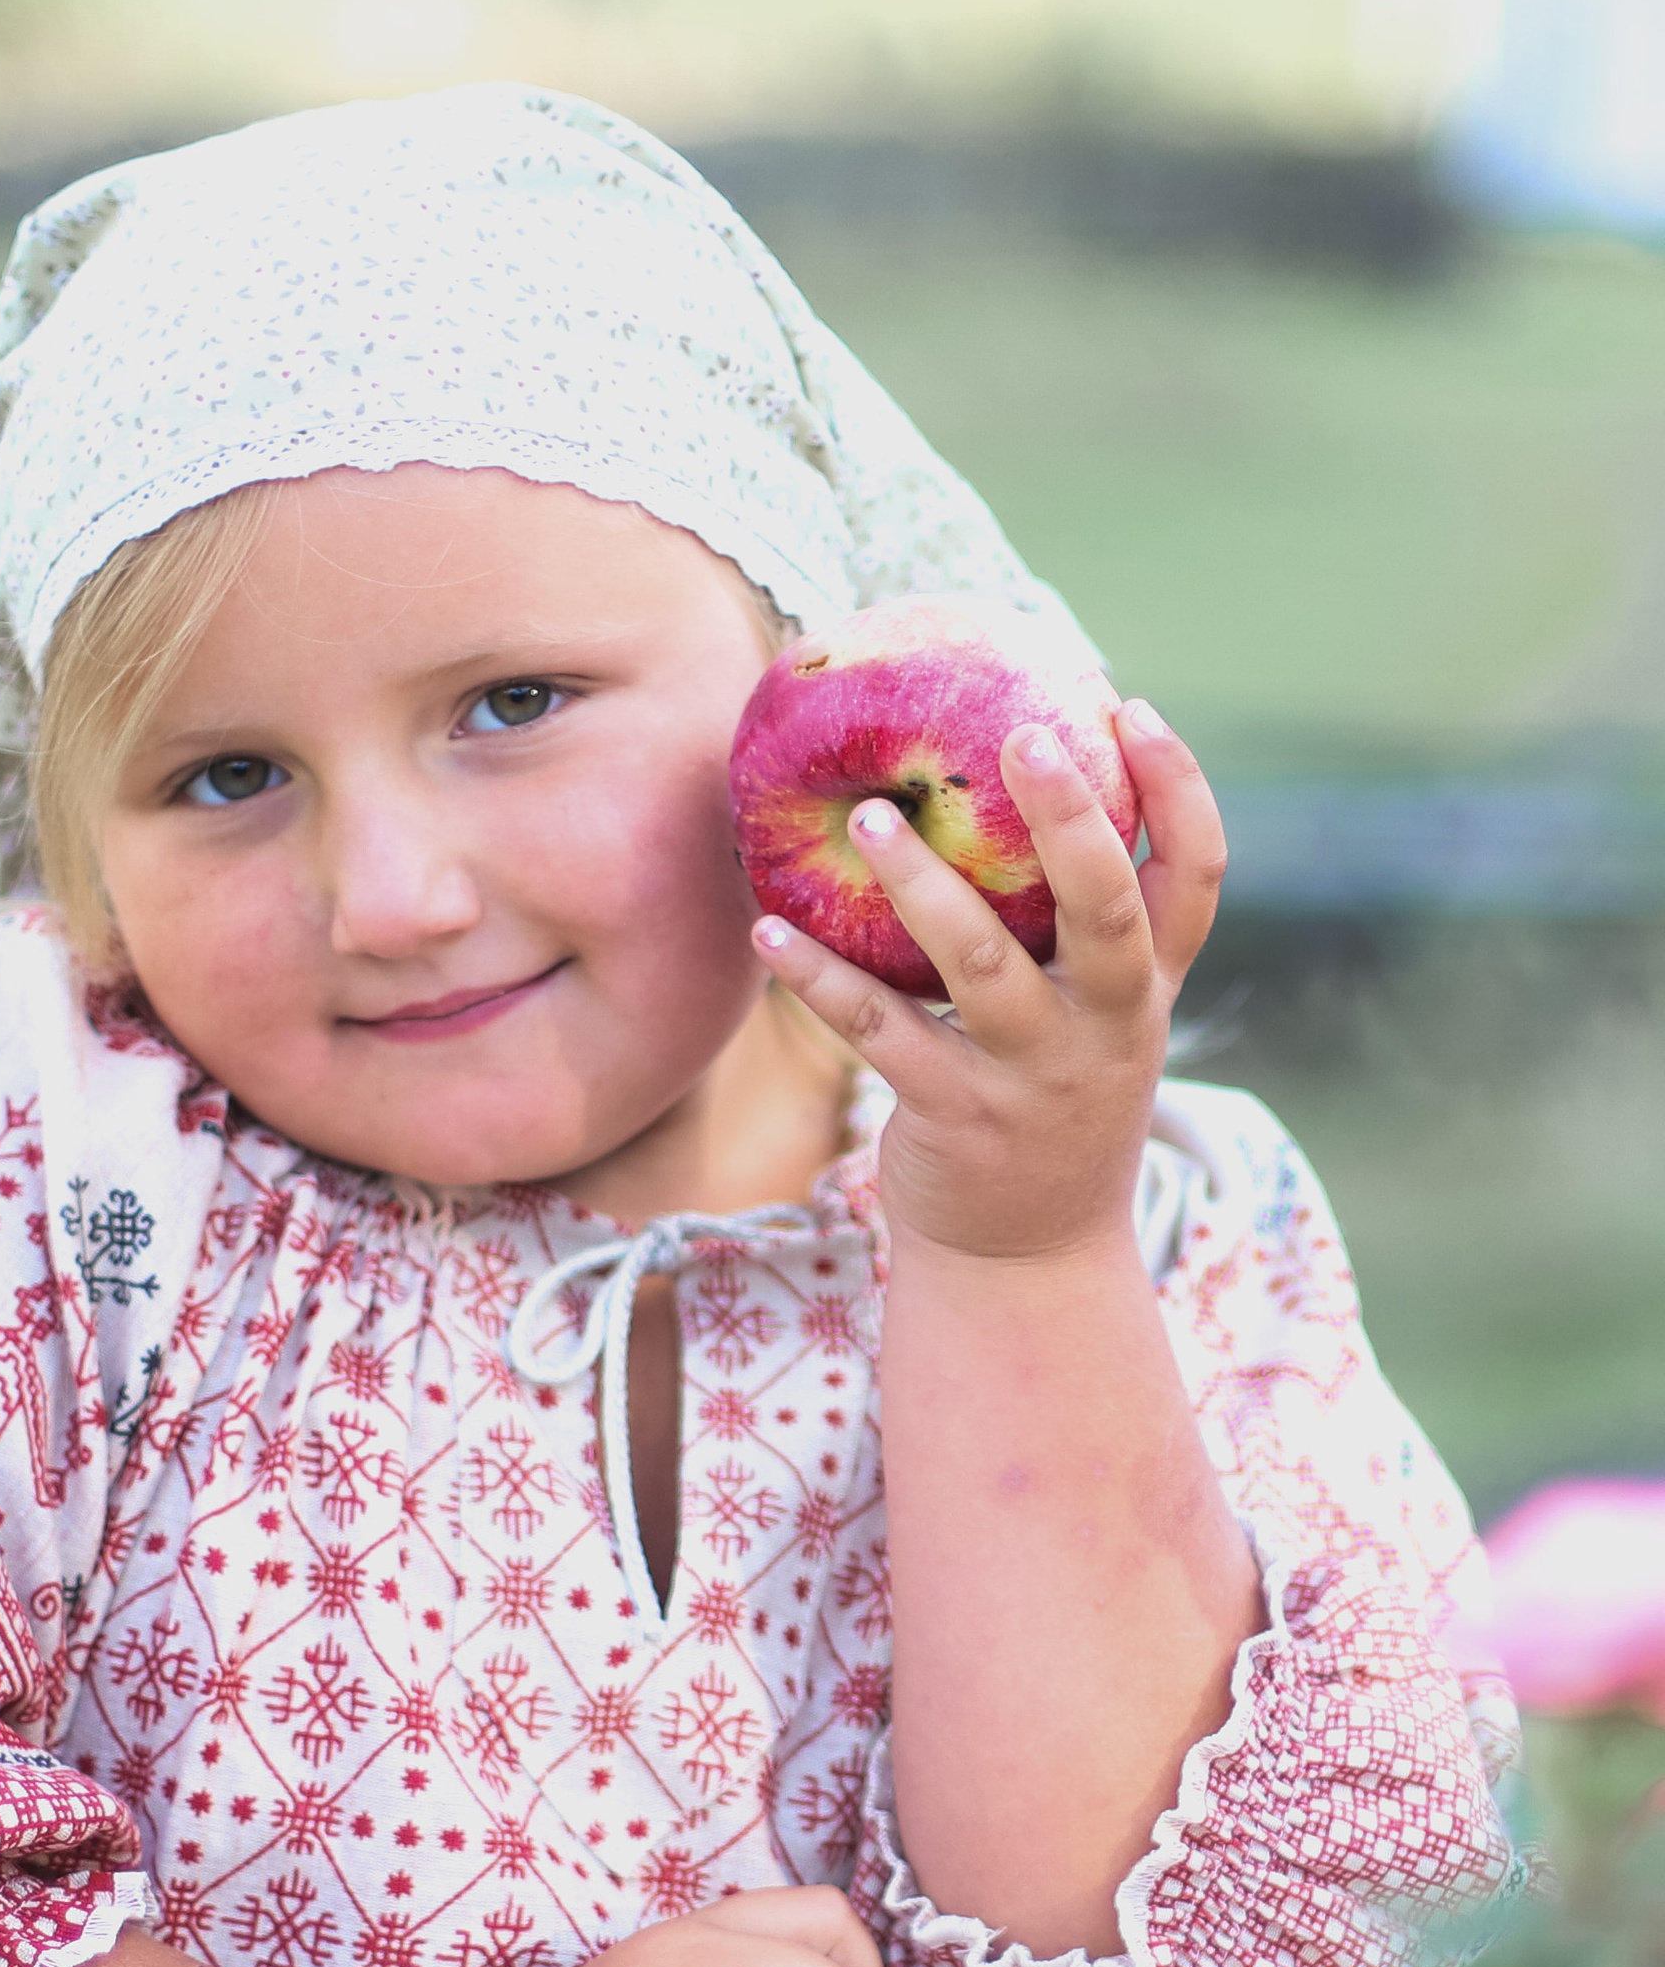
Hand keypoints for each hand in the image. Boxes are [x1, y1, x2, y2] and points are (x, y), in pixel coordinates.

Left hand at [748, 702, 1225, 1263]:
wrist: (1031, 1258)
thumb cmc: (1052, 1102)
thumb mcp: (1097, 1020)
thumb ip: (1081, 930)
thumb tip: (1016, 786)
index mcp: (1147, 987)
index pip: (1196, 875)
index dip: (1177, 789)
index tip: (1130, 709)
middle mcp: (1105, 1025)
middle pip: (1105, 907)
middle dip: (1069, 818)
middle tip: (1018, 738)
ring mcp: (1032, 1075)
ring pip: (982, 963)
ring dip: (921, 885)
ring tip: (866, 819)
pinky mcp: (955, 1116)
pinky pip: (878, 1033)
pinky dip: (818, 979)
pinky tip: (770, 930)